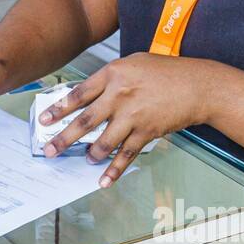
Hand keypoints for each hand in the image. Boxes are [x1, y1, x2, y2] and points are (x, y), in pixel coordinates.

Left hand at [40, 53, 214, 185]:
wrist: (198, 85)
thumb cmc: (166, 72)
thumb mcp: (133, 63)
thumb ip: (110, 78)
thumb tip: (87, 95)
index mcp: (113, 75)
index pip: (79, 94)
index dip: (59, 109)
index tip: (44, 120)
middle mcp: (120, 95)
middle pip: (85, 120)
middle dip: (64, 138)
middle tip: (49, 150)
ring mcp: (133, 115)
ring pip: (103, 141)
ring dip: (90, 154)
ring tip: (84, 159)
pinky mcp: (147, 132)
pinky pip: (126, 154)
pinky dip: (114, 169)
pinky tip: (104, 180)